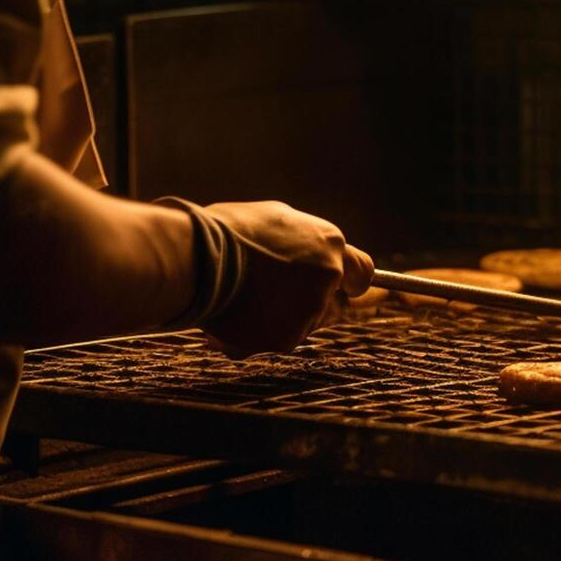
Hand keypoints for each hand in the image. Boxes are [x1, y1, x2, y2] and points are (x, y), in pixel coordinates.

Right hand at [195, 201, 373, 355]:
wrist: (199, 259)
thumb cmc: (229, 232)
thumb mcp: (275, 220)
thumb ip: (302, 243)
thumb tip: (306, 256)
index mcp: (329, 244)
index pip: (362, 272)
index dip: (349, 282)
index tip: (341, 287)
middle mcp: (327, 278)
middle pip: (327, 303)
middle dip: (303, 302)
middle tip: (268, 292)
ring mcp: (309, 311)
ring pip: (299, 324)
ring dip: (276, 318)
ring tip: (240, 297)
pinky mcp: (286, 338)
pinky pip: (272, 341)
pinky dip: (253, 336)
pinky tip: (229, 317)